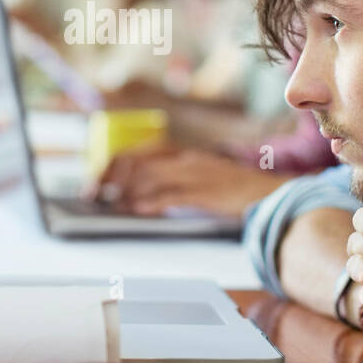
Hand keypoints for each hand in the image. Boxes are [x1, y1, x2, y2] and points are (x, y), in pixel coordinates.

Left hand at [90, 145, 296, 217]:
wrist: (269, 193)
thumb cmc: (232, 190)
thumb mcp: (198, 178)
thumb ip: (170, 183)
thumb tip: (135, 198)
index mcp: (182, 153)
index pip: (137, 151)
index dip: (112, 164)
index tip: (96, 180)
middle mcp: (185, 159)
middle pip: (137, 160)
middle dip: (109, 175)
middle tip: (93, 194)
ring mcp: (195, 174)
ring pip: (150, 176)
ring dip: (124, 191)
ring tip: (109, 204)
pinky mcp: (205, 192)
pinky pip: (171, 195)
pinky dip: (150, 203)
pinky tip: (136, 211)